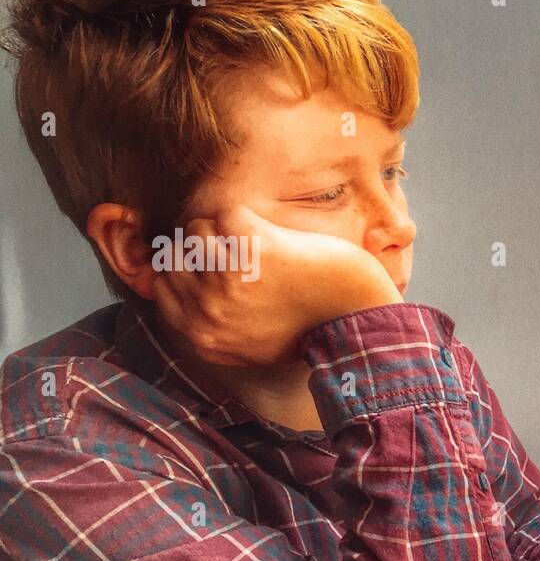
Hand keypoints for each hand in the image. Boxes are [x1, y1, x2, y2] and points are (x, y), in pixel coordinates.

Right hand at [151, 205, 401, 366]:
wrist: (357, 319)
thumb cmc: (308, 327)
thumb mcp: (248, 346)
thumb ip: (211, 325)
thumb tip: (174, 292)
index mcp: (203, 335)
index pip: (162, 285)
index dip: (187, 268)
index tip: (216, 265)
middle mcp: (208, 309)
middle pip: (176, 254)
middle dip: (206, 247)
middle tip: (246, 256)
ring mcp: (227, 278)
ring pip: (197, 229)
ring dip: (227, 231)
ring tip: (262, 248)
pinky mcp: (251, 247)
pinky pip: (226, 213)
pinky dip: (250, 219)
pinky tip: (275, 239)